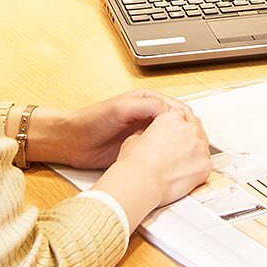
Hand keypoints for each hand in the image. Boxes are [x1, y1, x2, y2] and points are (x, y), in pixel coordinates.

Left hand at [25, 90, 187, 168]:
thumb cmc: (93, 119)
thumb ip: (146, 106)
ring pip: (168, 140)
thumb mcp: (122, 108)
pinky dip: (165, 157)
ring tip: (185, 157)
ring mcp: (144, 134)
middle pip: (176, 125)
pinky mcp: (138, 149)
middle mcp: (148, 116)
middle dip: (185, 134)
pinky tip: (169, 165)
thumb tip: (170, 111)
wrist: (73, 142)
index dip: (186, 120)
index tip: (192, 131)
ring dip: (176, 147)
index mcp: (148, 101)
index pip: (176, 109)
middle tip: (194, 146)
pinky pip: (157, 153)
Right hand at [112, 107, 212, 208]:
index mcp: (172, 117)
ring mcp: (199, 146)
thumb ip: (147, 131)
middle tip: (182, 144)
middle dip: (188, 134)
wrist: (141, 183)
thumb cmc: (135, 164)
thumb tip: (149, 134)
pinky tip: (189, 170)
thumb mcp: (135, 138)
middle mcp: (189, 128)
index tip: (176, 130)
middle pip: (194, 125)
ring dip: (194, 148)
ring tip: (183, 159)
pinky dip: (198, 165)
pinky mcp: (205, 164)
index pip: (180, 113)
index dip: (177, 122)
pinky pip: (206, 162)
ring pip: (202, 143)